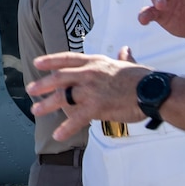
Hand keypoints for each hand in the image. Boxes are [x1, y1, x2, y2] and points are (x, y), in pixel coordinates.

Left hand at [28, 48, 149, 139]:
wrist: (153, 91)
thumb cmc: (145, 79)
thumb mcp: (131, 64)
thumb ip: (124, 58)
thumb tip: (124, 50)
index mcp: (97, 62)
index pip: (68, 59)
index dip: (51, 60)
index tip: (38, 63)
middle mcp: (90, 73)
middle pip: (60, 77)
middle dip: (43, 84)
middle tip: (31, 90)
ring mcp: (91, 89)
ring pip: (63, 96)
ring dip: (47, 104)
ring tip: (36, 110)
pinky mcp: (96, 106)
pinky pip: (76, 118)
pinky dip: (66, 127)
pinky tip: (57, 134)